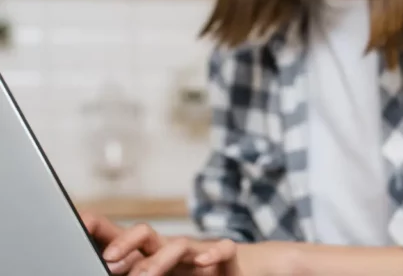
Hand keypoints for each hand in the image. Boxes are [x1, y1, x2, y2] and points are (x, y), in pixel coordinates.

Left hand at [80, 211, 240, 274]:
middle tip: (108, 261)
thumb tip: (101, 267)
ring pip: (178, 244)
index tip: (77, 226)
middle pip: (144, 233)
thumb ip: (130, 270)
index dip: (97, 226)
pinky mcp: (225, 261)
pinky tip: (202, 262)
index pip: (117, 234)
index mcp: (146, 254)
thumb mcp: (151, 274)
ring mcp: (196, 254)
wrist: (231, 274)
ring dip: (160, 261)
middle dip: (125, 243)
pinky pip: (224, 248)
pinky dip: (214, 252)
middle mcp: (168, 249)